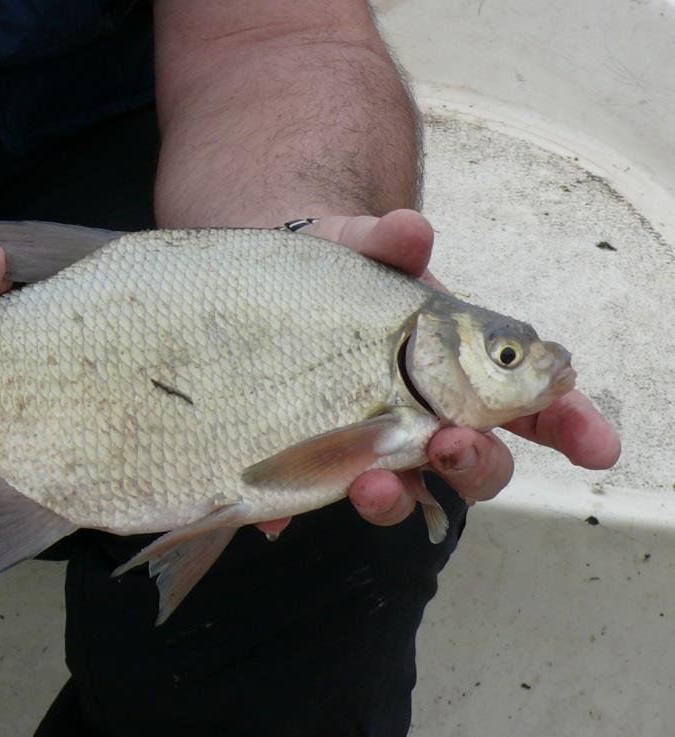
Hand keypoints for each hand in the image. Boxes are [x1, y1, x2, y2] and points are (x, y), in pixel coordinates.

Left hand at [257, 209, 620, 536]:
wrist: (277, 291)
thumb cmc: (347, 274)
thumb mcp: (366, 250)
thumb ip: (391, 241)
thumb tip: (410, 231)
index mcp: (468, 369)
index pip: (535, 405)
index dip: (571, 426)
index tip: (596, 446)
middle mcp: (435, 416)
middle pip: (481, 462)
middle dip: (476, 463)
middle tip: (450, 444)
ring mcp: (384, 444)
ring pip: (413, 492)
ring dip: (399, 498)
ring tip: (372, 485)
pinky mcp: (331, 458)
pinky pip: (335, 493)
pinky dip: (316, 504)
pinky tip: (292, 509)